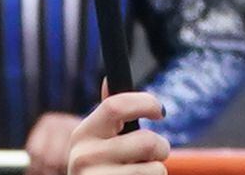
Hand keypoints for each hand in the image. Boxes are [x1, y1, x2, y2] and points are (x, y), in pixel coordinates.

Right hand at [27, 90, 166, 174]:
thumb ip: (110, 113)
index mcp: (83, 134)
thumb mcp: (100, 140)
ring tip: (139, 173)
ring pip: (154, 167)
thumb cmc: (103, 166)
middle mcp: (84, 157)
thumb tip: (108, 79)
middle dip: (161, 148)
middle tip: (151, 155)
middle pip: (146, 141)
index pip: (115, 105)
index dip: (146, 103)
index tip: (160, 112)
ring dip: (157, 169)